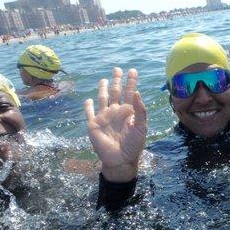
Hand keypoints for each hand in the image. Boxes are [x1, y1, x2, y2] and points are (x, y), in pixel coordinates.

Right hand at [84, 67, 146, 181]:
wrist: (120, 160)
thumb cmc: (133, 145)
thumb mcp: (141, 127)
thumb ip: (140, 110)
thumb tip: (137, 93)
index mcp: (128, 112)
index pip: (130, 93)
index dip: (131, 82)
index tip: (133, 71)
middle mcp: (116, 112)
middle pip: (116, 92)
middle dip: (117, 81)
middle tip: (117, 69)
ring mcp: (104, 117)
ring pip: (102, 99)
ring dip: (102, 89)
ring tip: (104, 79)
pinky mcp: (93, 124)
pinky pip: (89, 113)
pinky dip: (88, 106)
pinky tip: (88, 100)